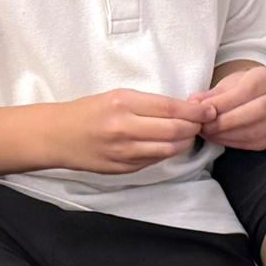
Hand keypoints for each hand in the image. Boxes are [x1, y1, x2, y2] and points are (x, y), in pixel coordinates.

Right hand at [55, 89, 214, 173]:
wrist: (57, 136)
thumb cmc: (89, 111)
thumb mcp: (117, 96)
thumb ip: (148, 104)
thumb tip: (184, 108)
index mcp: (123, 103)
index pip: (170, 108)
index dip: (194, 111)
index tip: (208, 110)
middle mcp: (124, 128)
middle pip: (174, 131)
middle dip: (194, 127)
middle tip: (202, 122)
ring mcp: (123, 152)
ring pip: (167, 150)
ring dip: (183, 142)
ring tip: (188, 134)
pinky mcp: (122, 169)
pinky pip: (153, 161)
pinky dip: (165, 153)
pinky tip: (167, 145)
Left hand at [193, 66, 265, 150]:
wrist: (260, 96)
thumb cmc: (242, 87)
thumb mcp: (227, 84)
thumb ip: (211, 94)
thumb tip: (193, 104)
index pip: (247, 90)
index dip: (224, 102)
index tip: (204, 109)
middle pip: (253, 112)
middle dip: (224, 121)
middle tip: (204, 125)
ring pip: (252, 131)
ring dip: (225, 134)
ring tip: (207, 131)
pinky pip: (251, 143)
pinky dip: (231, 142)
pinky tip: (217, 137)